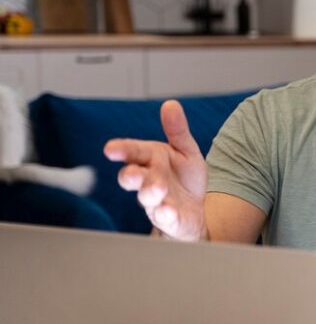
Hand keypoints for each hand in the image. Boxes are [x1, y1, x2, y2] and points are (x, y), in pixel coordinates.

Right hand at [103, 100, 206, 240]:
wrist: (195, 210)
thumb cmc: (184, 179)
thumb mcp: (185, 151)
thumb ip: (177, 130)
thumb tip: (171, 104)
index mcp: (151, 160)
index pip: (133, 151)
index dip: (122, 150)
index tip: (111, 149)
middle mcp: (149, 180)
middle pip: (133, 177)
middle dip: (130, 175)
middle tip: (131, 173)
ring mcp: (156, 202)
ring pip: (147, 198)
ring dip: (150, 192)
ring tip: (158, 189)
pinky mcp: (169, 220)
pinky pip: (165, 218)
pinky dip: (166, 215)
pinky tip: (168, 211)